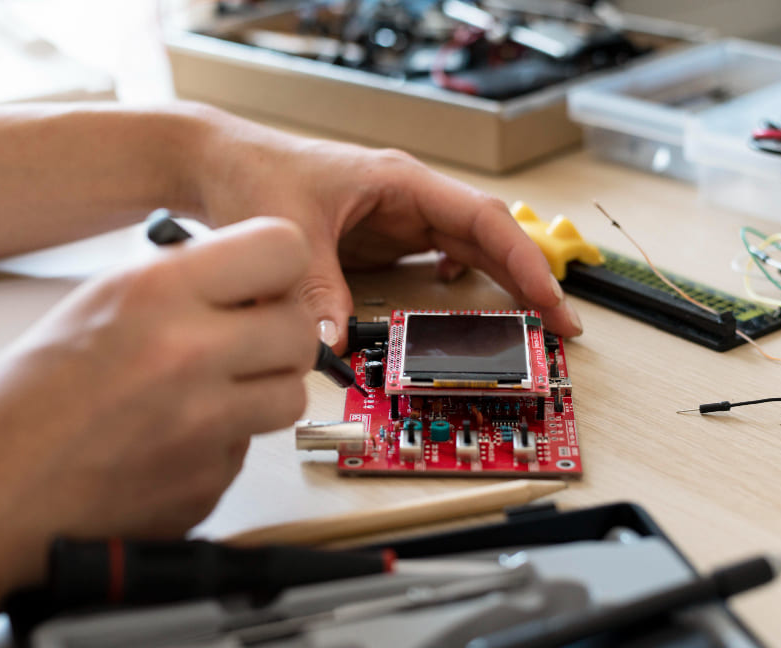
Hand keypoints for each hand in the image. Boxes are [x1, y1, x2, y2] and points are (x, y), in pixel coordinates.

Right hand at [0, 217, 317, 591]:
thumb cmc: (16, 407)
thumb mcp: (95, 306)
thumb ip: (178, 286)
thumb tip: (241, 283)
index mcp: (157, 295)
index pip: (284, 249)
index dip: (281, 267)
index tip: (269, 283)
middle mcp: (192, 356)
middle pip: (299, 331)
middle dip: (278, 336)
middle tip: (247, 343)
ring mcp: (206, 428)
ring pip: (290, 396)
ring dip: (261, 393)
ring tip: (209, 396)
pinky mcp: (208, 485)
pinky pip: (247, 452)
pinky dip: (220, 445)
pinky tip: (172, 443)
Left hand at [194, 112, 581, 349]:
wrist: (220, 165)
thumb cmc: (256, 175)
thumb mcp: (291, 236)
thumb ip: (317, 292)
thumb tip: (336, 349)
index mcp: (399, 182)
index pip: (480, 218)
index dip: (522, 259)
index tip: (550, 298)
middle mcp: (406, 198)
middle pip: (486, 236)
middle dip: (527, 278)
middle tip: (560, 325)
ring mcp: (396, 218)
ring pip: (467, 248)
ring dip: (500, 281)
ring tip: (530, 320)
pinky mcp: (380, 238)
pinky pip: (435, 257)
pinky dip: (459, 280)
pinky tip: (457, 303)